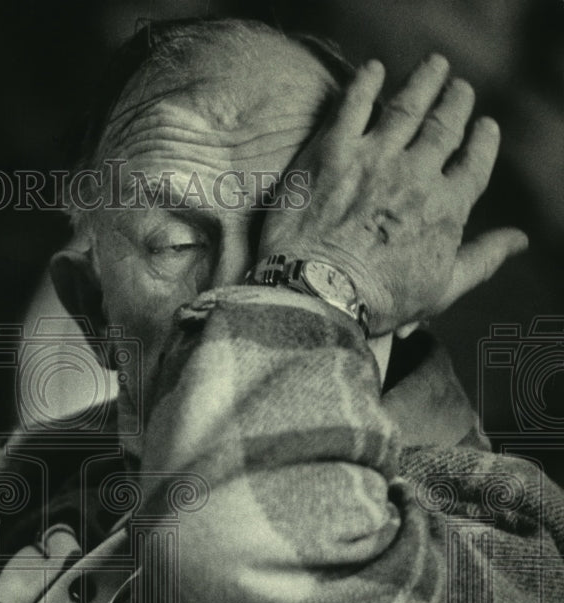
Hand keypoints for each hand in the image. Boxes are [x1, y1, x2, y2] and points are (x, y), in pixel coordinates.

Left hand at [258, 54, 527, 334]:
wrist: (316, 293)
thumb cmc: (377, 300)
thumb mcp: (440, 289)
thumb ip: (482, 259)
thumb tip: (519, 241)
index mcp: (447, 207)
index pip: (476, 161)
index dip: (483, 140)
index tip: (484, 126)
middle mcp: (417, 174)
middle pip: (445, 126)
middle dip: (456, 102)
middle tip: (459, 88)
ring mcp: (374, 158)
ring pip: (408, 107)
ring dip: (425, 81)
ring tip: (434, 66)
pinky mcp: (332, 151)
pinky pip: (353, 105)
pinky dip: (366, 83)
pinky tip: (374, 69)